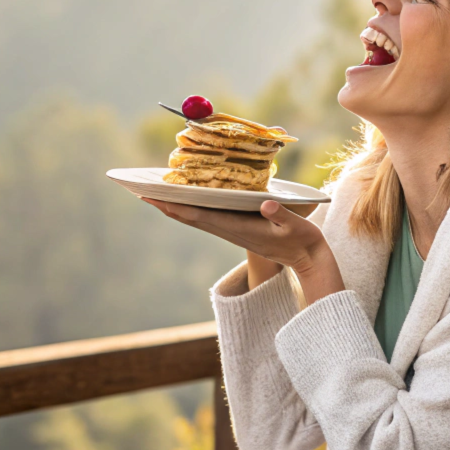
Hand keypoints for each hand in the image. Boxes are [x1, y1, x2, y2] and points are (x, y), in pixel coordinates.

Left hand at [141, 198, 344, 304]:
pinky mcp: (237, 228)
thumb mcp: (297, 226)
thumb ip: (281, 215)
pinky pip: (207, 216)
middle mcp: (230, 230)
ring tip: (154, 192)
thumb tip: (265, 203)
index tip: (155, 198)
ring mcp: (232, 230)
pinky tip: (183, 198)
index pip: (200, 216)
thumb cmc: (304, 241)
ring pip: (196, 217)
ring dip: (174, 205)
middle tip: (141, 190)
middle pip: (190, 216)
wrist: (308, 260)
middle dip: (166, 204)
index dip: (176, 206)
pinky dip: (190, 207)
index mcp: (239, 228)